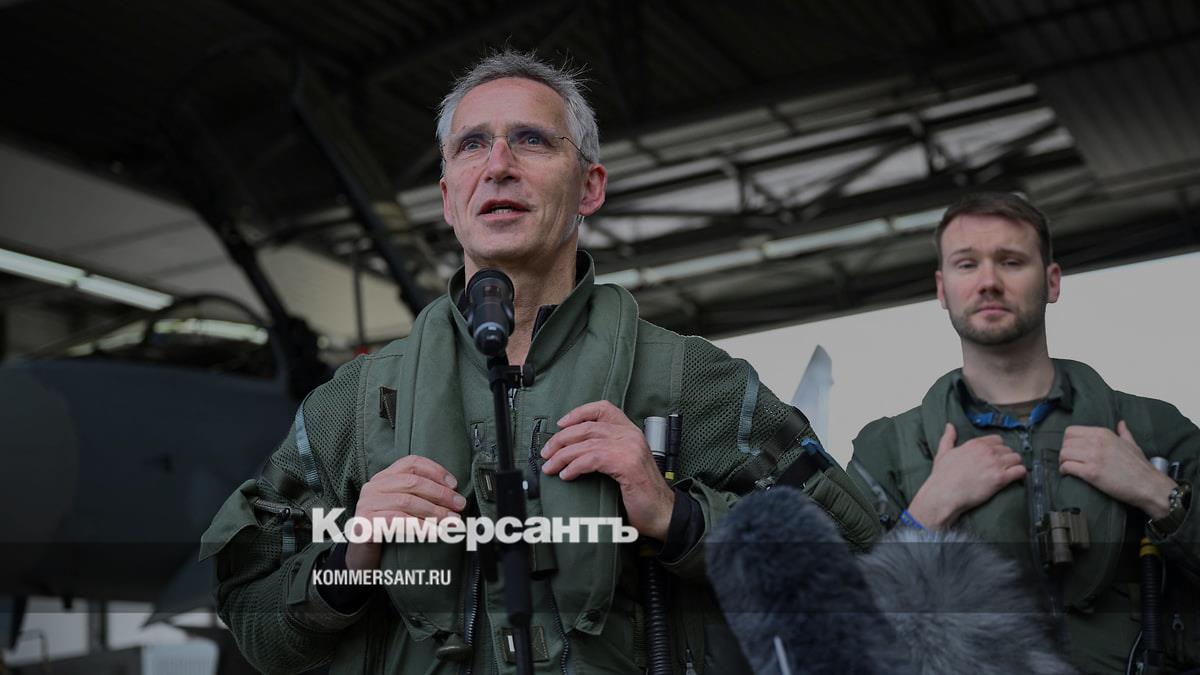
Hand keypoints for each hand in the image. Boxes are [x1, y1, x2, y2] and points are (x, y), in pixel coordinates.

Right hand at [345, 456, 464, 569]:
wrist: (363, 556)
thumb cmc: (390, 528)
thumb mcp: (404, 507)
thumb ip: (421, 495)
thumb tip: (454, 493)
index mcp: (384, 477)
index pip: (411, 463)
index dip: (435, 470)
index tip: (454, 485)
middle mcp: (373, 487)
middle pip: (412, 482)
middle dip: (440, 494)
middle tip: (460, 504)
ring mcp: (366, 504)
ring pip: (406, 502)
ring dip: (434, 511)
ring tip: (452, 521)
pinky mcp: (365, 523)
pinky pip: (397, 521)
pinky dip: (420, 526)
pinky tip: (435, 532)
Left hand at [541, 400, 675, 539]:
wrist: (663, 513)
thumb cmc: (641, 493)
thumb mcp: (623, 464)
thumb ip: (605, 451)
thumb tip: (571, 450)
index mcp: (630, 431)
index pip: (603, 408)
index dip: (578, 413)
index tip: (561, 424)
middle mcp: (631, 435)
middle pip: (587, 427)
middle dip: (561, 439)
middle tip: (546, 453)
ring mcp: (630, 448)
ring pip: (586, 443)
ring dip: (563, 456)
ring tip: (550, 467)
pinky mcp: (627, 464)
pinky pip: (592, 459)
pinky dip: (575, 466)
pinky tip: (566, 475)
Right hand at [907, 423, 1025, 528]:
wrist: (944, 494)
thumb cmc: (942, 475)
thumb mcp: (943, 453)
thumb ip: (948, 438)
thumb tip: (950, 426)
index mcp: (975, 444)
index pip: (997, 440)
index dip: (998, 448)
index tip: (995, 456)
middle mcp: (987, 451)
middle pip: (1008, 449)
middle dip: (1007, 457)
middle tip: (1002, 467)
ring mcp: (995, 464)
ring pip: (1017, 458)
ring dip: (1015, 465)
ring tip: (1010, 472)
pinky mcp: (1001, 478)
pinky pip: (1020, 471)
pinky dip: (1020, 473)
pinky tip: (1016, 477)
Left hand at [1059, 421, 1175, 518]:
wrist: (1149, 486)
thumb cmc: (1141, 467)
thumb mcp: (1132, 445)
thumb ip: (1124, 432)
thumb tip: (1121, 423)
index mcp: (1104, 433)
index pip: (1071, 431)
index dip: (1068, 441)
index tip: (1072, 449)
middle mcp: (1097, 442)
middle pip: (1065, 442)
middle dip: (1064, 452)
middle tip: (1068, 460)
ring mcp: (1094, 457)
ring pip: (1064, 454)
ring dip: (1062, 461)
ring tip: (1067, 467)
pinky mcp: (1091, 473)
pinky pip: (1068, 467)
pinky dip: (1064, 470)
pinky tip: (1067, 473)